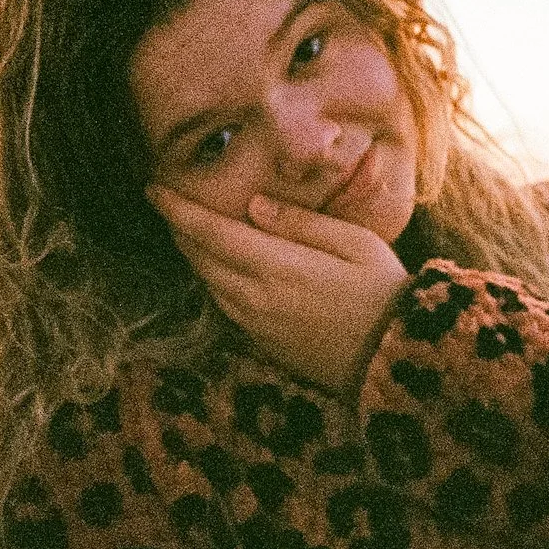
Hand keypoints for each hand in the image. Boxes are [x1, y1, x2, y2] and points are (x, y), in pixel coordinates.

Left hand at [147, 185, 408, 395]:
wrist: (395, 359)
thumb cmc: (384, 291)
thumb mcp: (355, 243)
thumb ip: (301, 224)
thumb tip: (255, 205)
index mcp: (277, 268)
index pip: (211, 234)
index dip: (178, 210)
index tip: (153, 189)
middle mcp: (256, 298)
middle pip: (201, 258)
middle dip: (180, 229)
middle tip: (168, 203)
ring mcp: (256, 325)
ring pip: (208, 283)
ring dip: (194, 255)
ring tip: (189, 230)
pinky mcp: (263, 344)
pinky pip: (224, 305)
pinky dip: (213, 279)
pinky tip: (221, 267)